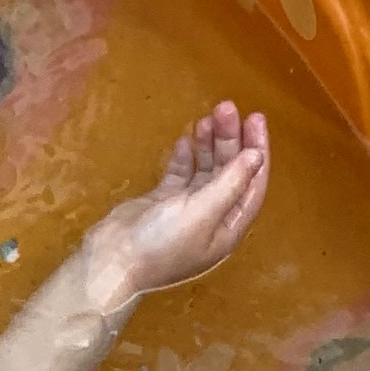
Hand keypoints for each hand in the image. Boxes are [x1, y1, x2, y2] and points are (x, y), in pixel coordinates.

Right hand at [79, 101, 269, 307]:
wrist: (112, 262)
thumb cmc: (161, 243)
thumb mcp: (201, 213)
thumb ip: (230, 183)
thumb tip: (256, 155)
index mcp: (228, 227)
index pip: (253, 183)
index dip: (257, 150)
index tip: (255, 118)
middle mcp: (212, 217)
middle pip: (229, 172)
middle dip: (229, 140)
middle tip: (225, 108)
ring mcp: (186, 210)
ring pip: (206, 170)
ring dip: (208, 144)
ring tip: (206, 118)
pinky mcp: (163, 204)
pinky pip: (181, 175)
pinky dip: (185, 158)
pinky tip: (184, 141)